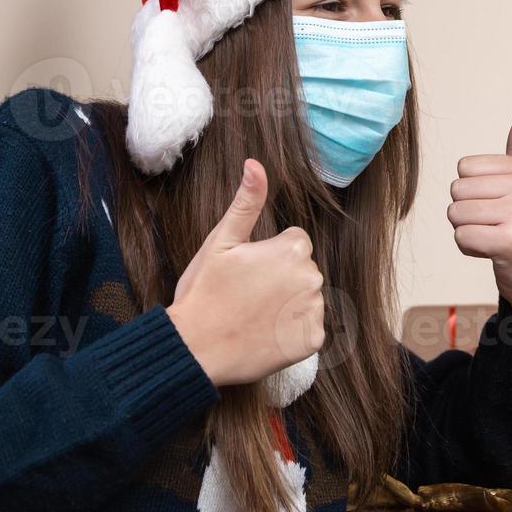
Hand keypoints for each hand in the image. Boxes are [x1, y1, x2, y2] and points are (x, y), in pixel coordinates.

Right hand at [167, 159, 325, 386]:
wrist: (197, 348)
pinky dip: (291, 332)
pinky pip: (308, 328)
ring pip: (306, 298)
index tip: (246, 271)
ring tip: (253, 315)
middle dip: (280, 278)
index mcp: (294, 249)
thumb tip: (256, 164)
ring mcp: (314, 311)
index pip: (294, 242)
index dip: (268, 255)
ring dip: (287, 304)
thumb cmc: (205, 291)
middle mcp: (312, 277)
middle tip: (246, 294)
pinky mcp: (312, 340)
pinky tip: (265, 334)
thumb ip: (247, 202)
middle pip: (302, 269)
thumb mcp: (221, 241)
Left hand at [448, 110, 511, 329]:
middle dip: (466, 212)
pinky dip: (470, 248)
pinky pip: (461, 236)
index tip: (496, 205)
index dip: (471, 191)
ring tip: (493, 237)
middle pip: (456, 190)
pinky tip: (491, 252)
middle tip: (493, 224)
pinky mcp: (509, 239)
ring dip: (467, 231)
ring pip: (455, 214)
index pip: (464, 168)